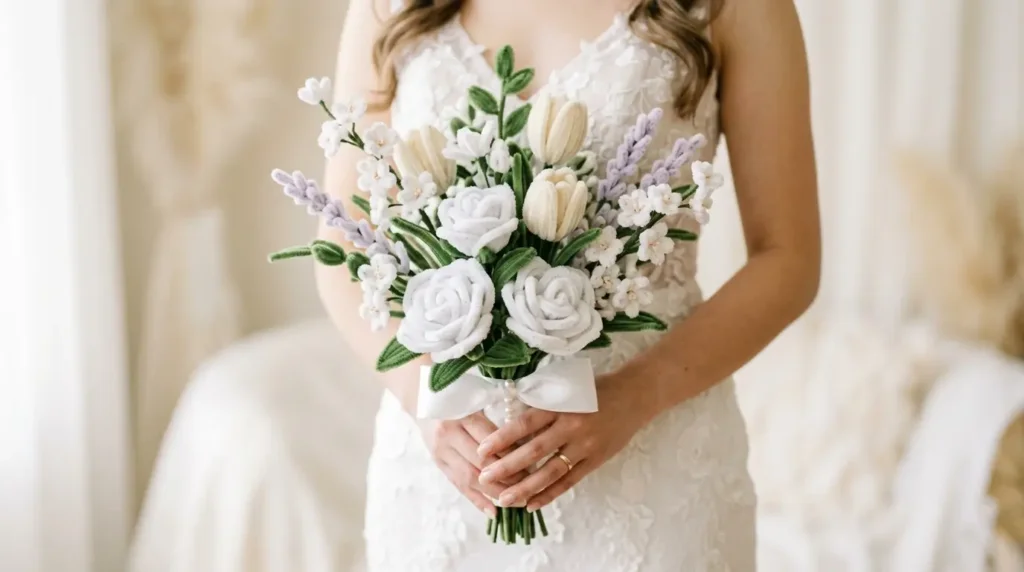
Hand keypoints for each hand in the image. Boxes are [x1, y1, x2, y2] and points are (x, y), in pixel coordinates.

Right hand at [419, 412, 526, 516]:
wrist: (424, 402)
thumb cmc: (460, 401)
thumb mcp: (478, 403)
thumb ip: (496, 423)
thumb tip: (526, 448)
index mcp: (462, 415)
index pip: (491, 441)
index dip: (511, 456)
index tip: (532, 466)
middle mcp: (449, 434)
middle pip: (481, 463)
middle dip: (506, 478)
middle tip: (528, 488)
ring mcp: (441, 451)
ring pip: (470, 478)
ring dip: (494, 493)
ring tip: (515, 503)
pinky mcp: (438, 464)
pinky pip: (458, 486)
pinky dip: (476, 500)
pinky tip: (493, 512)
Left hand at [476, 378, 655, 510]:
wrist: (636, 395)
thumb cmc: (597, 388)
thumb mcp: (568, 388)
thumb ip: (543, 403)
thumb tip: (509, 417)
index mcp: (561, 405)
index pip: (525, 424)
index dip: (502, 438)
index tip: (482, 450)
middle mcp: (572, 426)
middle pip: (534, 451)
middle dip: (506, 467)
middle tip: (484, 478)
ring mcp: (585, 446)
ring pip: (550, 472)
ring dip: (525, 487)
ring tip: (504, 499)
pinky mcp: (596, 460)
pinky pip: (569, 481)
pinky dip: (550, 494)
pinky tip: (532, 504)